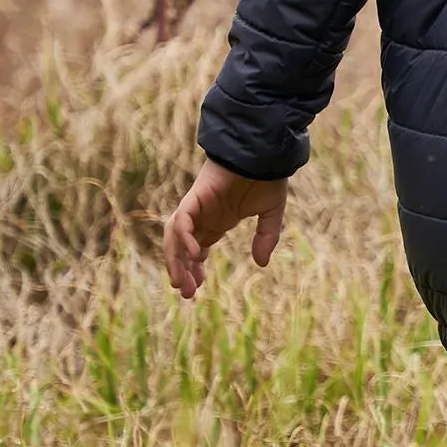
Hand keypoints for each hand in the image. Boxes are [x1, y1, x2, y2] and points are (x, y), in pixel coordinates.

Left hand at [163, 159, 288, 300]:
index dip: (194, 268)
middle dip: (182, 270)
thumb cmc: (268, 177)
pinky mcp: (195, 197)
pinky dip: (183, 238)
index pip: (196, 248)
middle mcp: (202, 215)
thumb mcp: (271, 214)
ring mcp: (196, 206)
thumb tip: (261, 264)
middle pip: (181, 247)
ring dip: (176, 260)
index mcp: (216, 220)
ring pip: (174, 236)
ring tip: (183, 284)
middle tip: (188, 294)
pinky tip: (194, 255)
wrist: (265, 152)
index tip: (198, 287)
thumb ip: (266, 237)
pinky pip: (182, 220)